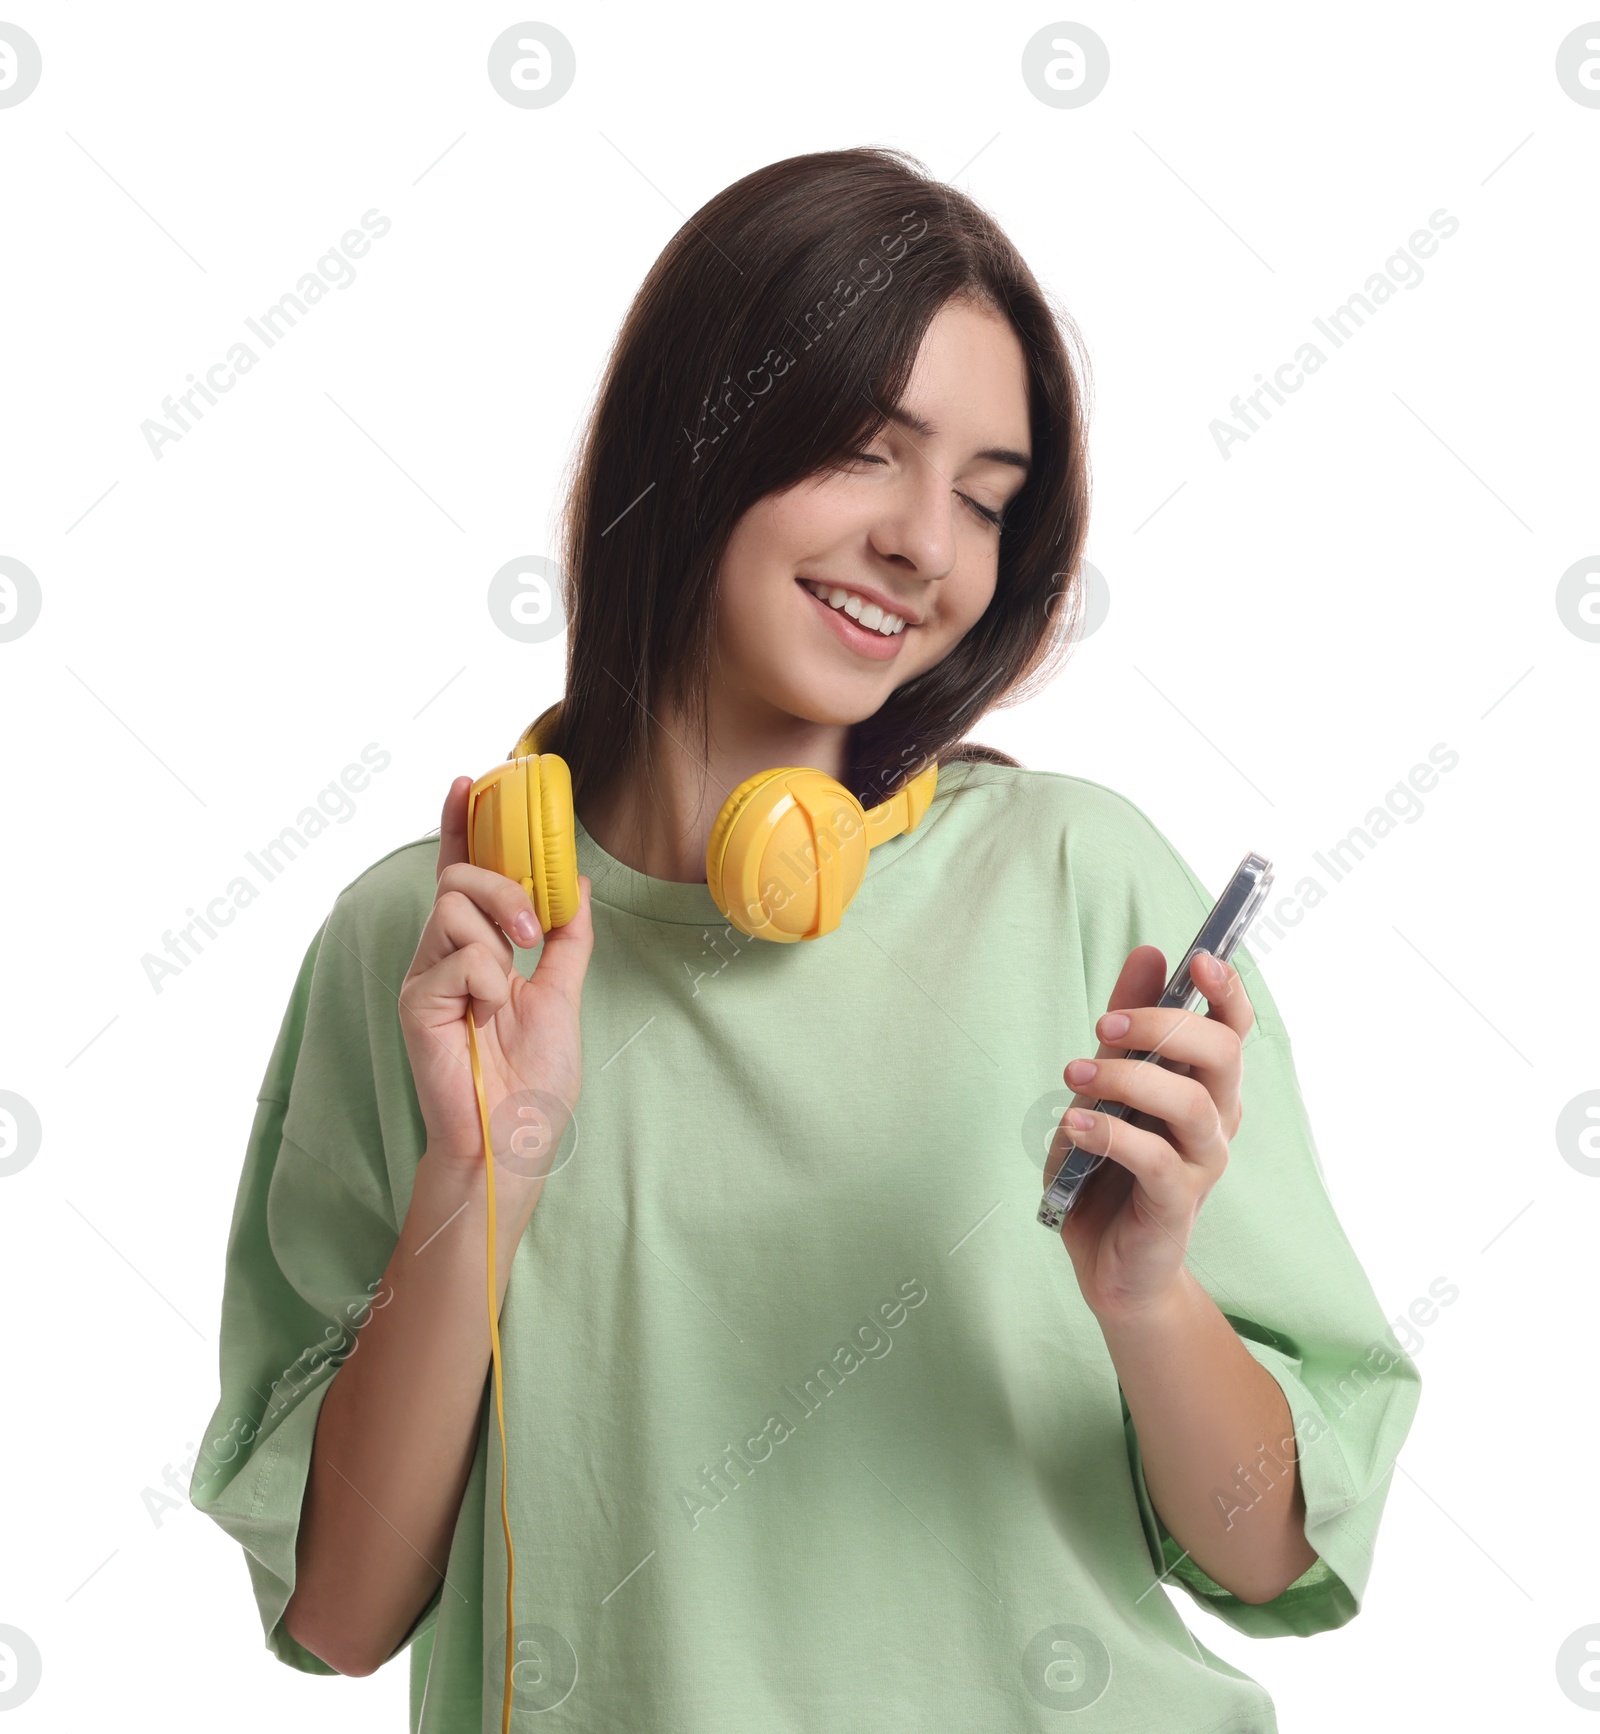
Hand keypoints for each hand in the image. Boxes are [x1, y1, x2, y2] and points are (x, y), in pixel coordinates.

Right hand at [398, 776, 593, 1196]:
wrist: (517, 1135)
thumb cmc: (535, 1076)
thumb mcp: (564, 992)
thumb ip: (567, 937)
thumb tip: (575, 882)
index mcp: (475, 949)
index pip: (461, 873)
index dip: (460, 826)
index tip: (468, 782)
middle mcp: (442, 955)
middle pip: (457, 877)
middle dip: (503, 888)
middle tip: (530, 933)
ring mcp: (425, 977)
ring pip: (453, 907)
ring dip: (498, 940)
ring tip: (507, 989)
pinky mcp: (417, 1002)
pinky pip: (458, 957)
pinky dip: (487, 983)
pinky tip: (485, 1019)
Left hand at [1049, 944, 1253, 1319]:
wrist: (1109, 1263)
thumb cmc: (1107, 1166)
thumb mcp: (1104, 1085)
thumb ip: (1125, 1027)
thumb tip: (1150, 953)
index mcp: (1206, 1085)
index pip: (1235, 1028)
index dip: (1226, 990)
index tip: (1197, 958)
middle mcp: (1217, 1119)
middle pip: (1222, 1053)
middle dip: (1161, 1025)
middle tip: (1101, 1025)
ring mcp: (1202, 1163)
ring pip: (1191, 1103)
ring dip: (1129, 1079)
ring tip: (1075, 1074)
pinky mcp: (1177, 1203)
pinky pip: (1155, 1159)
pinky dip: (1111, 1134)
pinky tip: (1074, 1124)